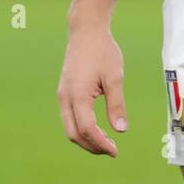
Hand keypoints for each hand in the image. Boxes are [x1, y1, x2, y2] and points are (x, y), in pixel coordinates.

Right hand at [57, 23, 126, 156]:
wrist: (86, 31)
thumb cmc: (102, 51)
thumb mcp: (115, 78)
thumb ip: (117, 105)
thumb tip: (121, 130)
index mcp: (77, 96)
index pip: (87, 129)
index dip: (101, 144)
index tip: (116, 151)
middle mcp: (65, 98)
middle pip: (74, 134)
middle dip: (92, 146)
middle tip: (112, 150)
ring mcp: (62, 95)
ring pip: (69, 128)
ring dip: (86, 139)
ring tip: (107, 142)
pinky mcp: (64, 92)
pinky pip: (69, 118)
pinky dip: (81, 128)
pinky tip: (97, 128)